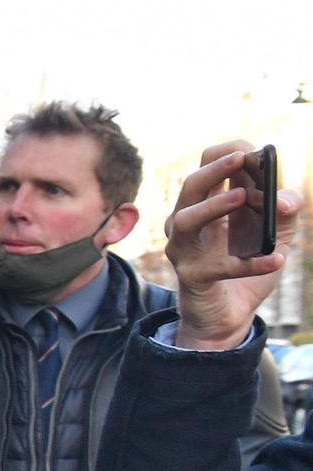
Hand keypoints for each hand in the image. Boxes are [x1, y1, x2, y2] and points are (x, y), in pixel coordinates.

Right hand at [164, 141, 304, 349]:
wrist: (229, 316)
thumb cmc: (246, 267)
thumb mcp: (276, 233)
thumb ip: (285, 211)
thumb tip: (284, 201)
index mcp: (207, 203)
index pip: (206, 165)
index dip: (228, 155)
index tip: (253, 154)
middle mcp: (189, 221)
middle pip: (191, 185)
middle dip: (216, 169)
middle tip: (243, 159)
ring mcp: (185, 249)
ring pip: (185, 220)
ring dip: (213, 205)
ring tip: (243, 197)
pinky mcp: (192, 277)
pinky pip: (218, 267)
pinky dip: (250, 264)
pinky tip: (277, 260)